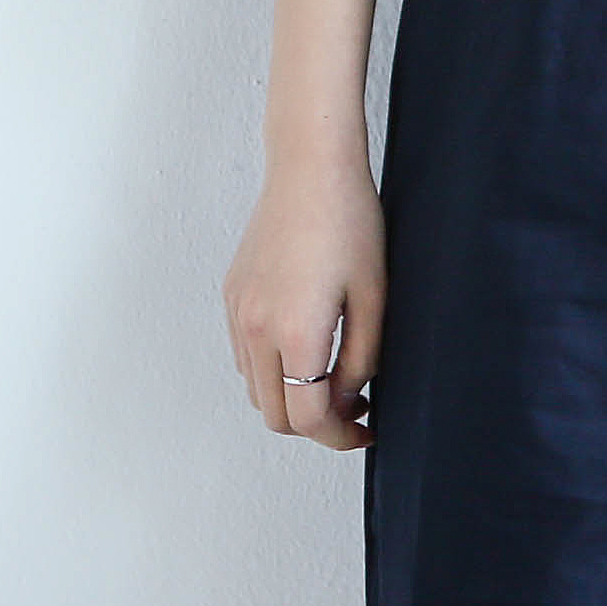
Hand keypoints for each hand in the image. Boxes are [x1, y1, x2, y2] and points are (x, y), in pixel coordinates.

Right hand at [221, 159, 385, 451]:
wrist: (310, 168)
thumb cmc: (350, 222)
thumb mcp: (374, 297)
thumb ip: (361, 359)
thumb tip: (347, 400)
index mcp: (295, 334)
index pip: (309, 419)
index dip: (341, 438)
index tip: (367, 431)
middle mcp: (256, 330)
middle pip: (276, 416)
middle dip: (317, 425)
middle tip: (356, 409)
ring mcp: (238, 313)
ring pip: (257, 390)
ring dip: (293, 398)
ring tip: (336, 376)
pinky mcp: (232, 297)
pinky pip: (246, 357)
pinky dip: (274, 371)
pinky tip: (307, 347)